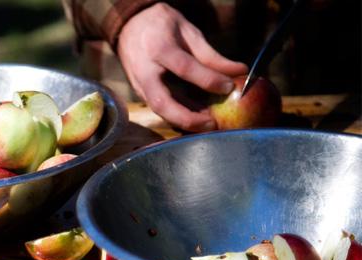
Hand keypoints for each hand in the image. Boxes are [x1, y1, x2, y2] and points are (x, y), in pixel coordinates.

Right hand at [118, 3, 247, 131]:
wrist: (129, 25)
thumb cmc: (162, 25)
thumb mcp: (189, 32)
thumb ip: (211, 55)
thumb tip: (240, 72)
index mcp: (158, 47)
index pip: (184, 68)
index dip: (208, 79)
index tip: (229, 87)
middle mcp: (144, 71)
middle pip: (162, 102)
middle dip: (187, 118)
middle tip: (212, 124)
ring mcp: (139, 84)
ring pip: (159, 110)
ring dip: (184, 120)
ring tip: (208, 124)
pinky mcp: (139, 93)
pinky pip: (160, 107)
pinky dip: (178, 115)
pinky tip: (196, 116)